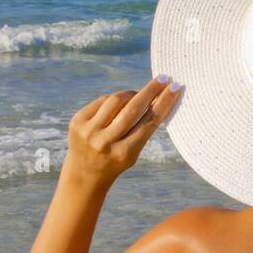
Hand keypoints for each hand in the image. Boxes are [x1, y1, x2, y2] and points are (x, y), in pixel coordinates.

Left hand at [64, 76, 180, 189]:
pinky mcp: (77, 121)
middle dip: (151, 91)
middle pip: (133, 108)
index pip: (149, 121)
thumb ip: (143, 128)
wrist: (85, 173)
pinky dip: (114, 100)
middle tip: (162, 79)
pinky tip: (120, 103)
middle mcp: (105, 142)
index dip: (164, 102)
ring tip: (138, 95)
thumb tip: (157, 97)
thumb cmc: (116, 160)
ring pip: (116, 100)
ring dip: (131, 94)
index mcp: (124, 153)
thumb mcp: (133, 151)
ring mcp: (89, 131)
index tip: (175, 87)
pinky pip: (102, 101)